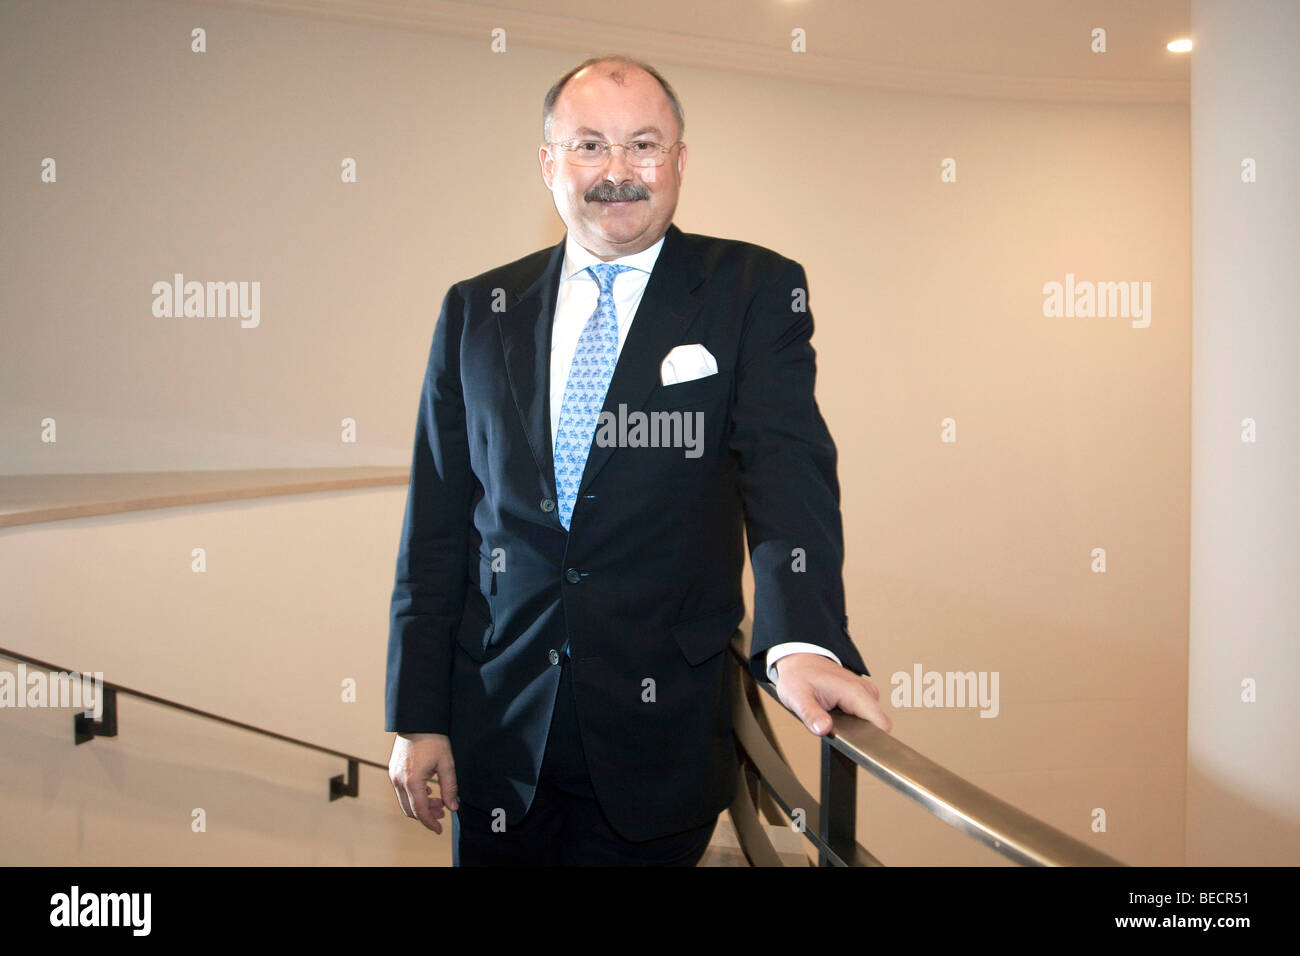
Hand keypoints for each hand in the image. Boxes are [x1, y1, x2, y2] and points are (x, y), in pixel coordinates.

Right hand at [389, 732, 458, 833]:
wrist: (417, 721)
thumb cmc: (434, 740)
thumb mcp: (446, 764)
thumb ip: (450, 787)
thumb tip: (452, 807)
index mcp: (412, 781)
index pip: (420, 811)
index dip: (430, 823)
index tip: (439, 829)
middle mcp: (399, 781)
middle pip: (410, 809)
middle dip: (426, 815)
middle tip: (442, 812)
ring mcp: (394, 776)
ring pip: (405, 801)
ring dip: (420, 805)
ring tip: (438, 801)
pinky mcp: (393, 770)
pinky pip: (401, 791)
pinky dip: (413, 795)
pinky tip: (428, 790)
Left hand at [773, 653, 893, 735]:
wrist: (799, 659)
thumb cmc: (798, 676)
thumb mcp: (797, 698)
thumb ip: (811, 715)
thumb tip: (824, 729)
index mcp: (855, 692)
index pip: (882, 724)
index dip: (873, 740)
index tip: (855, 745)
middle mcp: (865, 691)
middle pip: (878, 725)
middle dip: (860, 735)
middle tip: (835, 730)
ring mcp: (865, 692)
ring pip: (872, 722)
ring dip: (856, 729)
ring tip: (833, 721)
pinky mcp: (861, 695)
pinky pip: (866, 716)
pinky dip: (854, 722)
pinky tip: (837, 718)